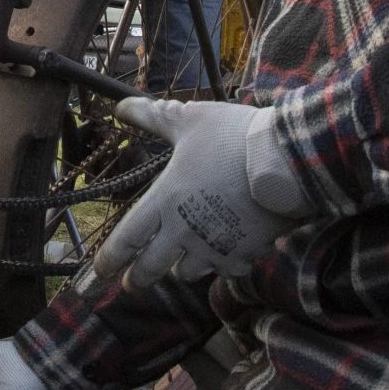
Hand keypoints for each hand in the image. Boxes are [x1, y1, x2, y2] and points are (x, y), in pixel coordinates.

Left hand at [98, 98, 311, 290]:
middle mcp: (184, 232)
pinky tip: (226, 255)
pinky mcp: (245, 255)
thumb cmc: (233, 137)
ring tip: (183, 262)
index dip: (109, 260)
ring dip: (182, 269)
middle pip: (150, 269)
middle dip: (138, 279)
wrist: (287, 162)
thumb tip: (120, 106)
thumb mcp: (189, 119)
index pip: (126, 240)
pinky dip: (223, 266)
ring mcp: (215, 247)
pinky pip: (227, 271)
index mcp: (165, 201)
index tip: (101, 271)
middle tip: (133, 283)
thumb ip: (152, 116)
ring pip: (188, 273)